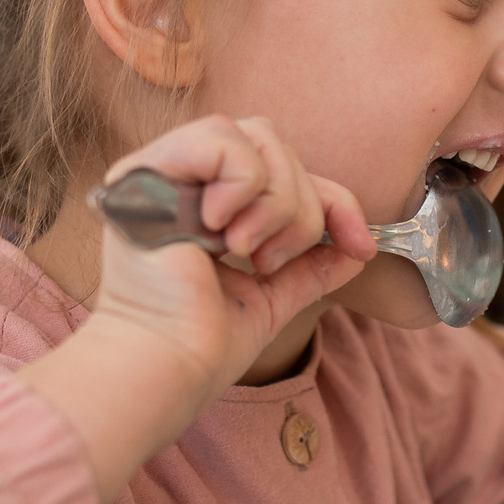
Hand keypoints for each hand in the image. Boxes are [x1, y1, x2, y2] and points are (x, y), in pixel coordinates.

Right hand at [81, 113, 376, 406]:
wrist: (169, 368)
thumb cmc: (204, 343)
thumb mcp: (272, 295)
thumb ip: (309, 266)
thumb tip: (356, 248)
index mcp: (202, 204)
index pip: (280, 169)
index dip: (333, 201)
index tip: (360, 247)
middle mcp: (178, 180)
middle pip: (273, 144)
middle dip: (301, 206)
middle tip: (270, 261)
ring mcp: (158, 173)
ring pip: (254, 135)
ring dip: (274, 200)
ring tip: (245, 250)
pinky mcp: (143, 173)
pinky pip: (220, 138)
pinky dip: (242, 182)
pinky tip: (221, 232)